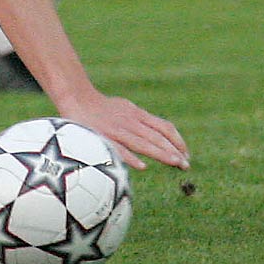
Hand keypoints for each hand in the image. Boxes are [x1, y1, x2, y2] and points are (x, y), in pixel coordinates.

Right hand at [56, 91, 189, 170]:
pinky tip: (142, 167)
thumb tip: (157, 134)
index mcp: (137, 114)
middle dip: (174, 151)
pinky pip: (118, 148)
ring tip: (176, 164)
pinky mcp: (103, 136)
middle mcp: (131, 121)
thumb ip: (140, 121)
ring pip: (143, 143)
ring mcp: (117, 129)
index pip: (164, 127)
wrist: (76, 96)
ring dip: (161, 154)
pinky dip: (131, 157)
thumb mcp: (125, 108)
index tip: (186, 154)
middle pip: (157, 137)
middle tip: (186, 166)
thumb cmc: (101, 106)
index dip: (177, 141)